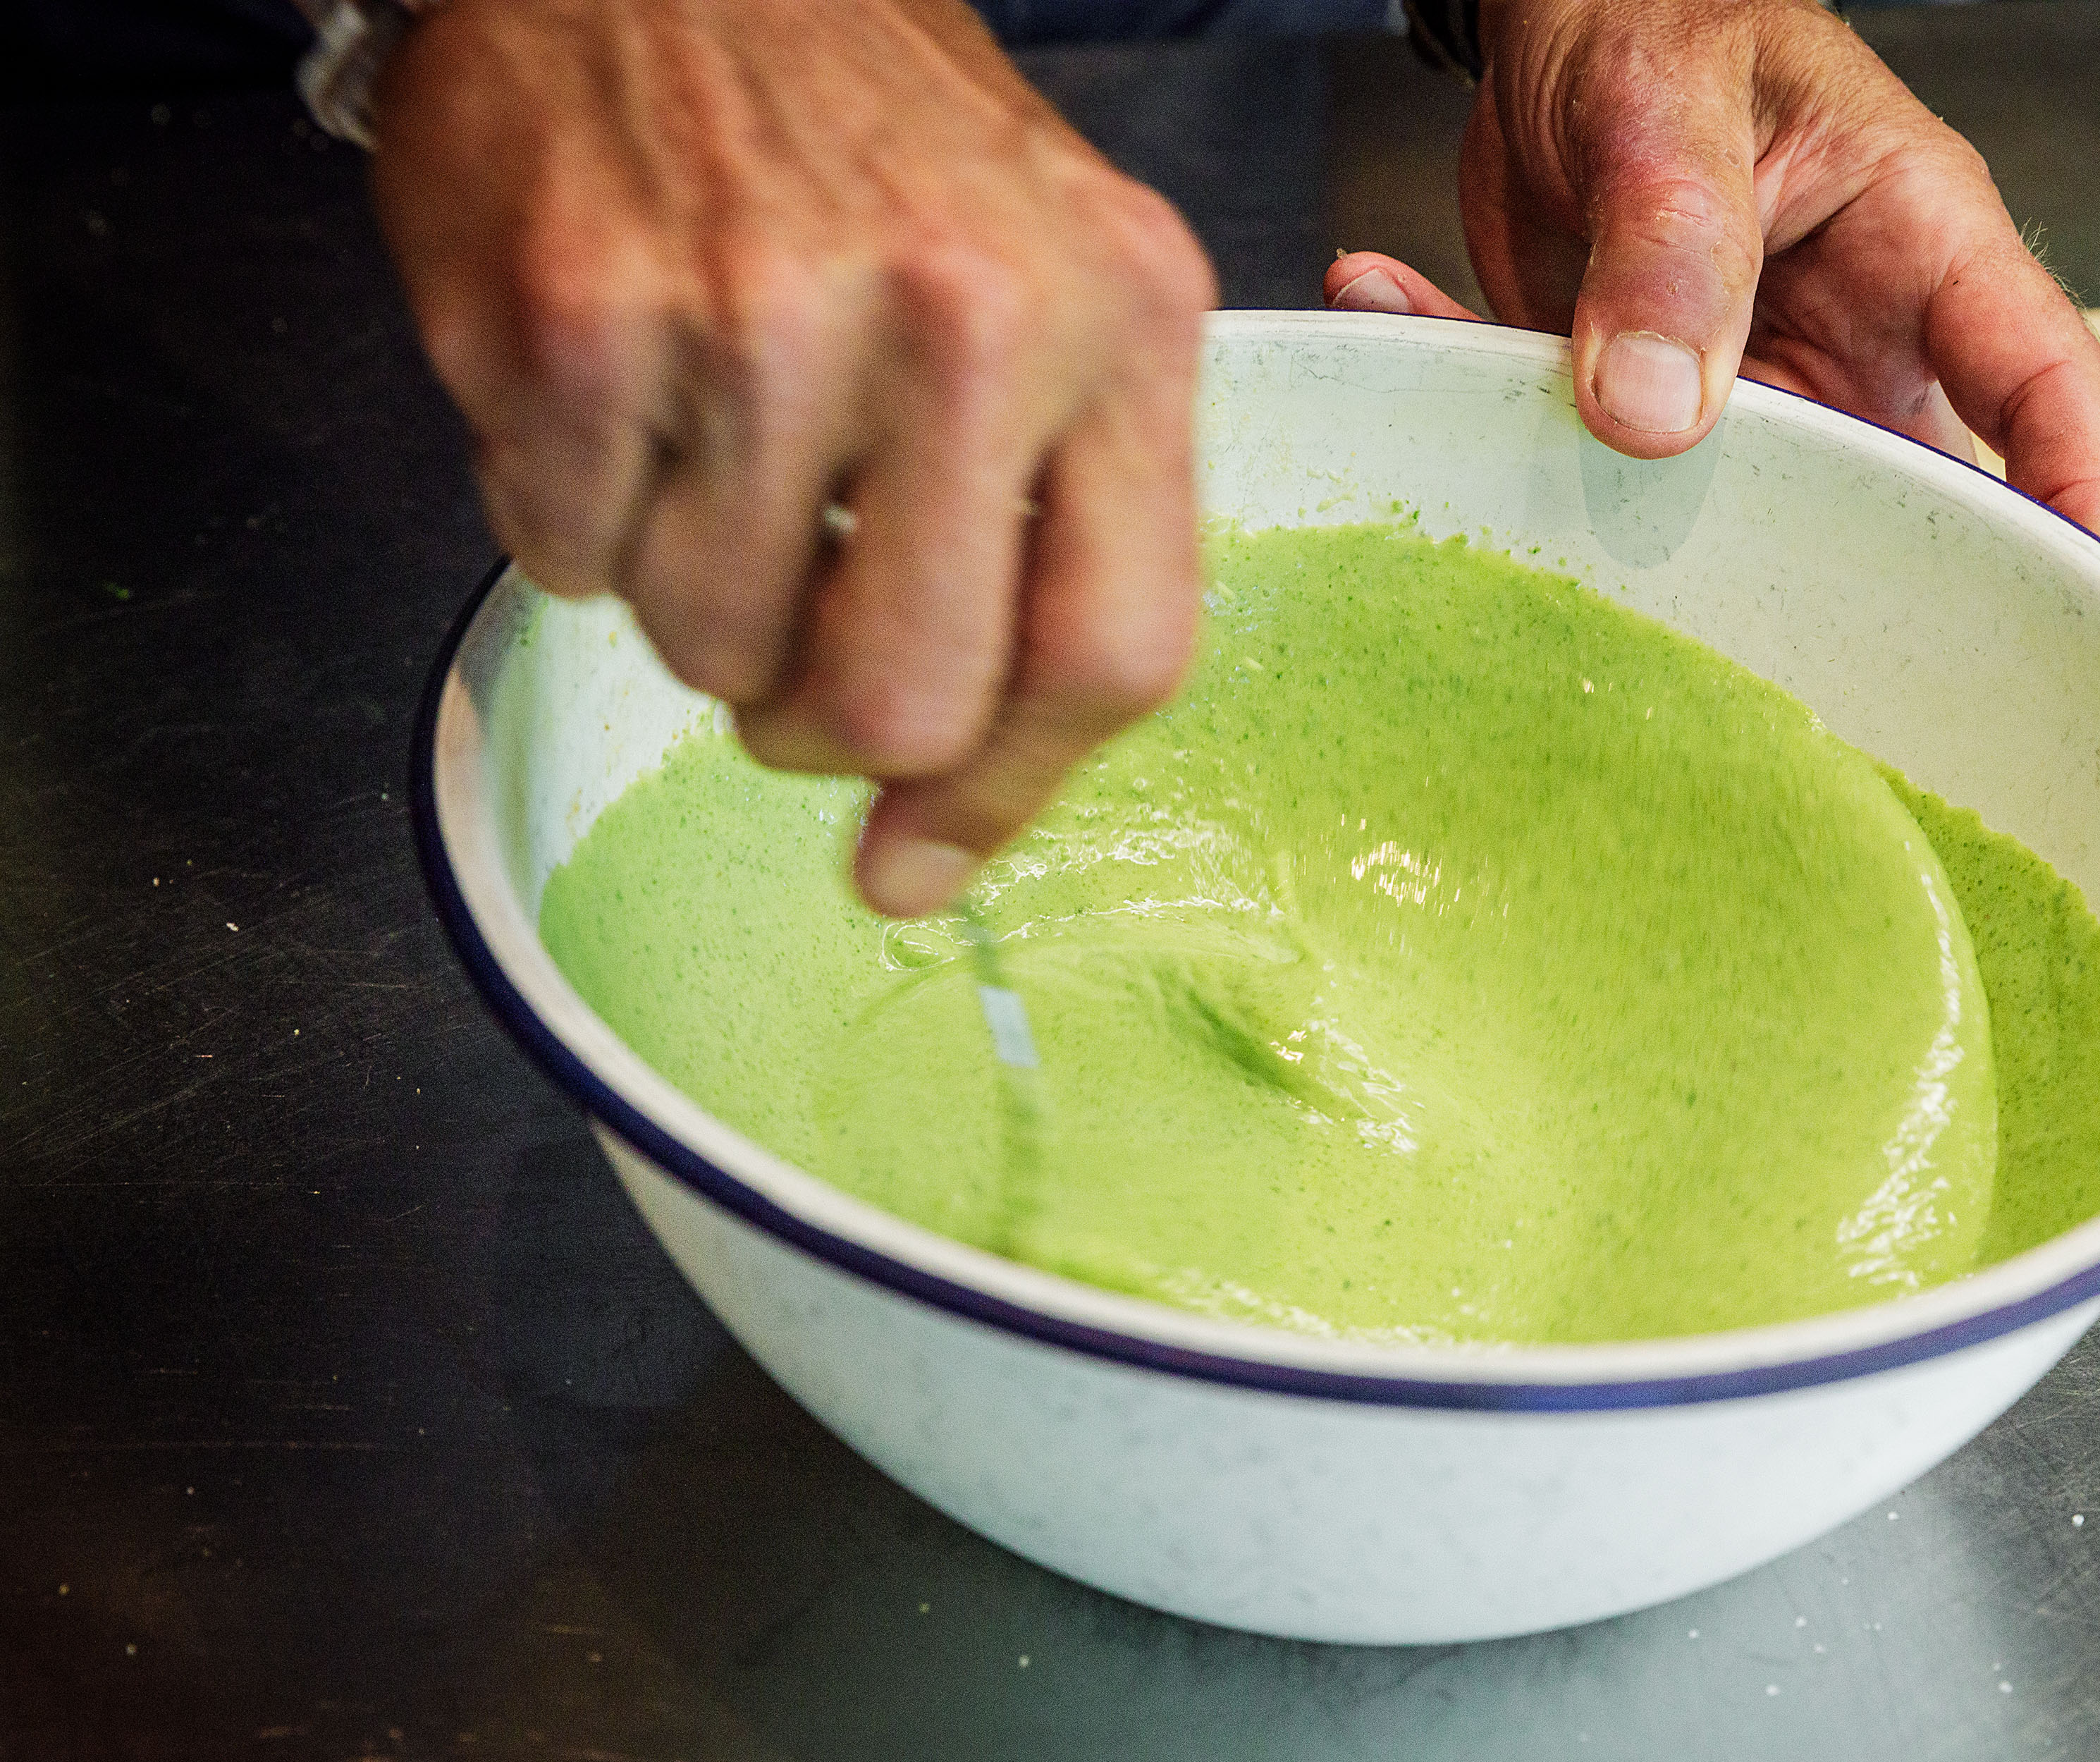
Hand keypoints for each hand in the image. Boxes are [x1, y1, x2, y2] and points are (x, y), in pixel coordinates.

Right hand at [372, 0, 1217, 916]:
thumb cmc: (870, 142)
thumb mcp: (1051, 301)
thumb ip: (1040, 565)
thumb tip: (918, 863)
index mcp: (1122, 319)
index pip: (1114, 654)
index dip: (1007, 795)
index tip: (917, 859)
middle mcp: (968, 315)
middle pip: (901, 702)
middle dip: (819, 725)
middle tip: (790, 638)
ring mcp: (765, 312)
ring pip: (712, 651)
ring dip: (692, 595)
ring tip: (706, 440)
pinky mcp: (579, 316)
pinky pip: (561, 560)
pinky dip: (570, 513)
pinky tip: (615, 387)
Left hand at [1328, 0, 2099, 555]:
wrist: (1555, 16)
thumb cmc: (1655, 13)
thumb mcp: (1666, 101)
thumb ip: (1669, 244)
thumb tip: (1656, 411)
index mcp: (1915, 244)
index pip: (2035, 376)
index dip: (2074, 488)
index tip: (2081, 587)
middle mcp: (1844, 338)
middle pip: (1885, 500)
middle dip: (1809, 579)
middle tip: (1714, 617)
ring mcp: (1745, 393)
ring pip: (1719, 511)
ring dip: (1590, 492)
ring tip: (1491, 402)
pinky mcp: (1641, 414)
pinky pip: (1577, 460)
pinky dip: (1473, 408)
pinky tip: (1392, 302)